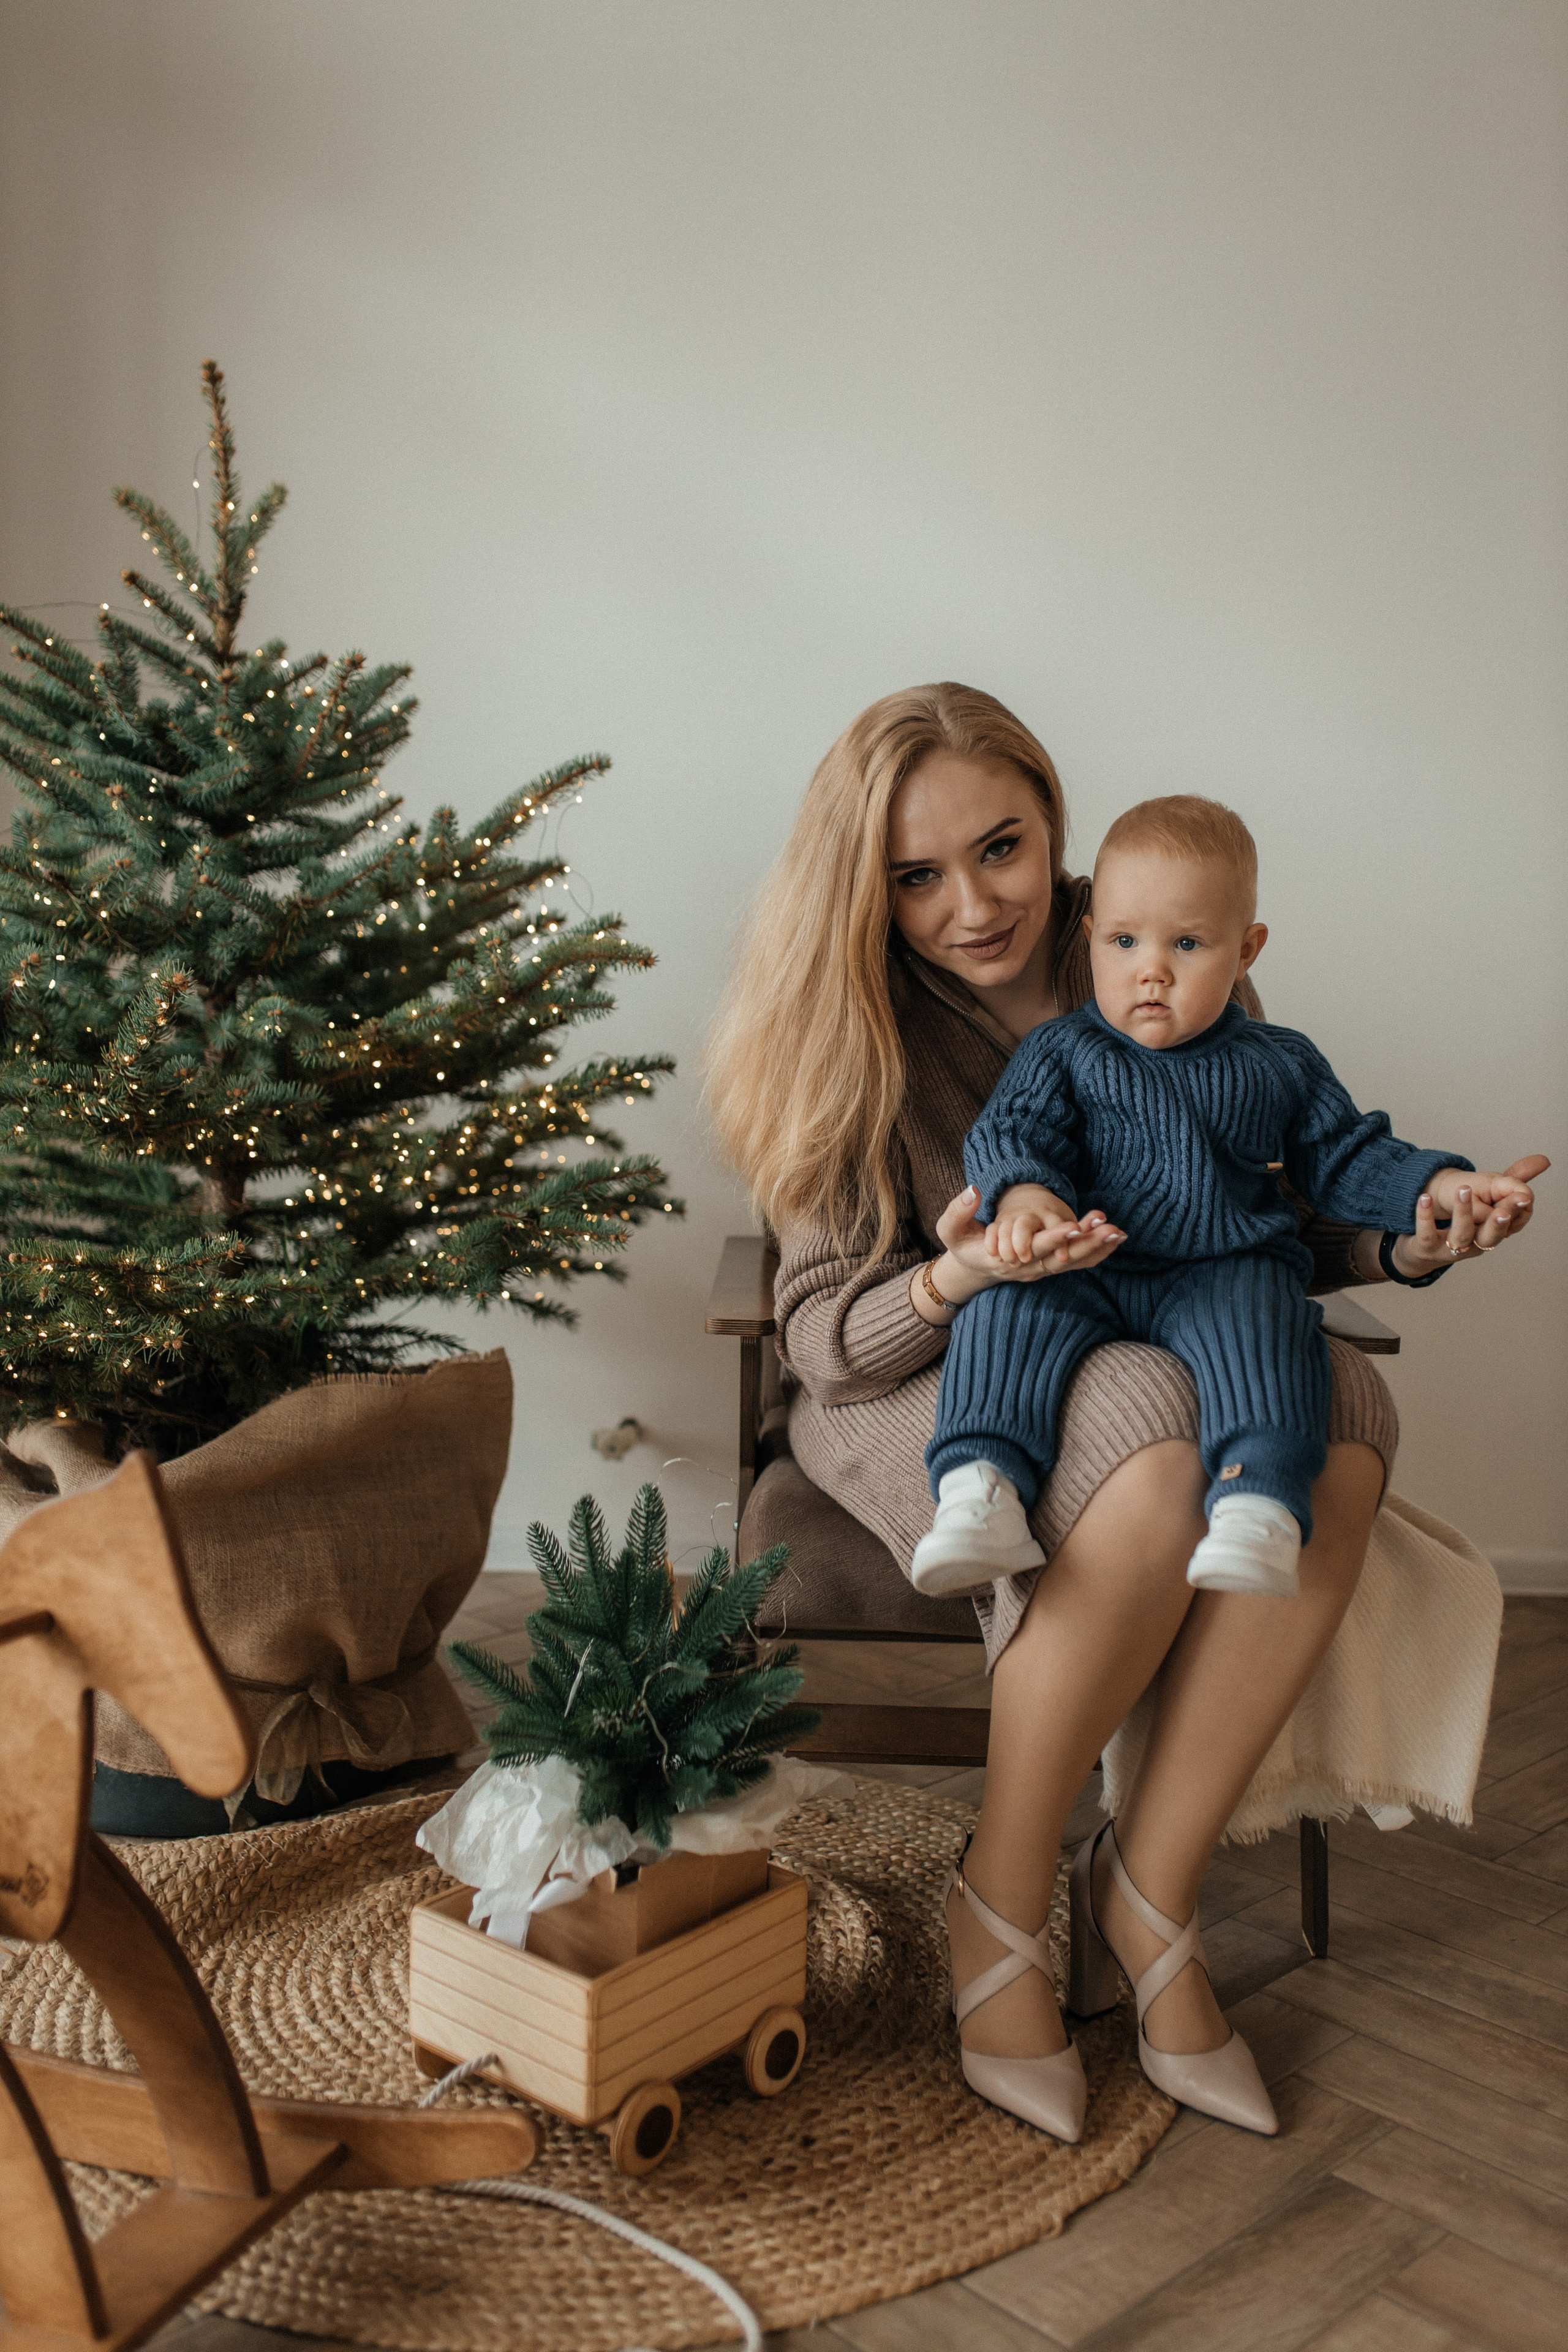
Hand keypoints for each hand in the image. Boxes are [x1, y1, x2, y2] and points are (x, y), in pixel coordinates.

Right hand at [931, 1184, 1124, 1295]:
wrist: (972, 1269)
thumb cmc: (962, 1246)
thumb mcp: (950, 1231)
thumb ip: (957, 1211)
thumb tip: (973, 1190)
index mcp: (1007, 1258)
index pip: (1035, 1249)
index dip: (1054, 1239)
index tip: (1073, 1227)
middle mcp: (1029, 1268)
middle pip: (1062, 1258)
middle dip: (1085, 1243)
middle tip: (1107, 1227)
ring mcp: (1042, 1270)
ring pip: (1073, 1262)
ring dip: (1097, 1248)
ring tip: (1118, 1232)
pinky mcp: (1051, 1267)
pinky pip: (1077, 1263)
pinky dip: (1097, 1253)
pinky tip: (1116, 1239)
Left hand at [1395, 1156, 1547, 1273]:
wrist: (1424, 1244)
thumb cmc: (1464, 1217)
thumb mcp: (1491, 1196)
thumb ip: (1515, 1180)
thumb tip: (1545, 1160)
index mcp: (1494, 1228)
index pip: (1514, 1222)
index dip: (1518, 1211)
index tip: (1523, 1197)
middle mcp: (1477, 1240)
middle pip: (1492, 1236)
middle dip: (1499, 1223)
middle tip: (1501, 1210)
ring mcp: (1452, 1246)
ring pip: (1462, 1235)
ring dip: (1464, 1213)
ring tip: (1463, 1191)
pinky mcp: (1428, 1245)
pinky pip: (1427, 1233)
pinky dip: (1425, 1216)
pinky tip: (1424, 1198)